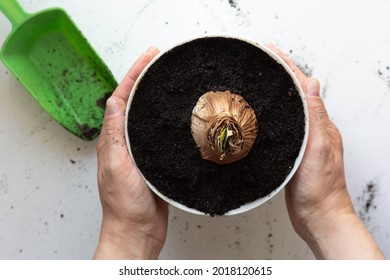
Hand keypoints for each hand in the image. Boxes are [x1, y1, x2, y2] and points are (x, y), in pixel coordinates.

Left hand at [94, 47, 167, 259]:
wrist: (137, 231)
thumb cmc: (125, 205)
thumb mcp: (116, 165)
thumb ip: (115, 134)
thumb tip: (114, 101)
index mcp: (113, 139)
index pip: (122, 98)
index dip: (135, 74)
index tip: (149, 56)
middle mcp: (124, 141)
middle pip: (133, 102)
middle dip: (144, 78)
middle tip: (159, 60)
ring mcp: (139, 150)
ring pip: (146, 115)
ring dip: (154, 94)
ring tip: (167, 78)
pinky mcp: (153, 160)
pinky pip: (157, 132)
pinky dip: (164, 118)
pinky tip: (176, 114)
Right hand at [268, 44, 383, 258]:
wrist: (318, 216)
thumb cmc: (320, 189)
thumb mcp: (317, 148)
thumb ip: (315, 117)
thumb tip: (312, 84)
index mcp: (321, 125)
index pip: (303, 87)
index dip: (287, 66)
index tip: (270, 51)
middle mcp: (314, 130)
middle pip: (296, 94)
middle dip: (280, 74)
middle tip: (262, 60)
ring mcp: (304, 141)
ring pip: (289, 109)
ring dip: (277, 92)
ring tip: (260, 79)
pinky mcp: (295, 152)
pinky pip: (285, 126)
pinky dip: (274, 113)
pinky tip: (264, 114)